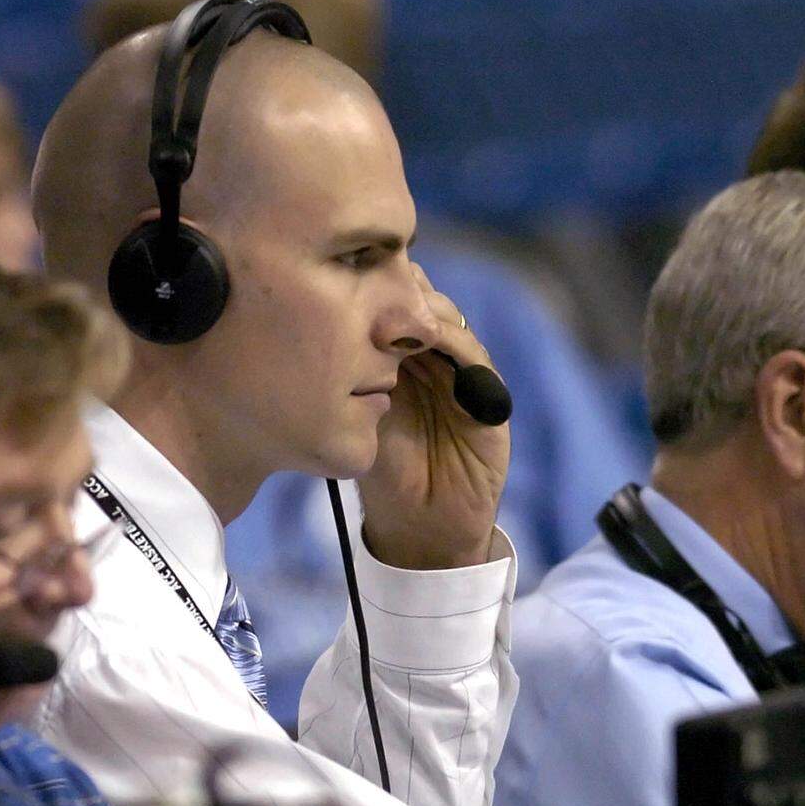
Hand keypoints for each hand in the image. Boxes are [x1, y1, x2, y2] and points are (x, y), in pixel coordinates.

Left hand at [357, 263, 510, 569]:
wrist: (421, 527)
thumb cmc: (384, 476)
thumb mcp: (358, 419)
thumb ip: (350, 375)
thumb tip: (315, 324)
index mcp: (400, 361)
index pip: (391, 305)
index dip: (374, 286)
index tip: (346, 278)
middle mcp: (434, 361)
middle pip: (422, 303)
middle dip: (399, 289)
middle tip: (374, 284)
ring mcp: (464, 376)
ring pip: (449, 322)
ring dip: (425, 311)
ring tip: (397, 311)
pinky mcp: (489, 399)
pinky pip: (475, 360)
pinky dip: (454, 344)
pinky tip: (430, 336)